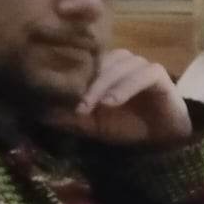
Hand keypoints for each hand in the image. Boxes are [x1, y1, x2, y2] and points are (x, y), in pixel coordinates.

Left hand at [45, 49, 192, 147]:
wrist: (162, 140)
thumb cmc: (128, 127)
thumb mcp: (94, 125)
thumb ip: (71, 118)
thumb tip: (41, 114)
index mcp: (107, 69)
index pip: (87, 63)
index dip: (76, 77)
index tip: (64, 99)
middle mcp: (124, 63)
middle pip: (103, 63)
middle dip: (90, 84)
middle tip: (80, 106)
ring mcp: (142, 66)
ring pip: (122, 66)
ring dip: (106, 85)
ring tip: (98, 105)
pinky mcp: (159, 75)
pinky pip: (143, 75)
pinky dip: (127, 87)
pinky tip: (114, 102)